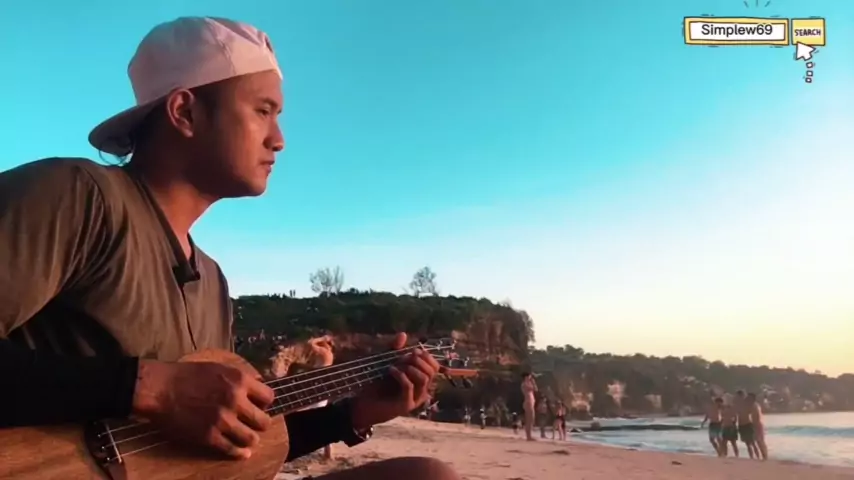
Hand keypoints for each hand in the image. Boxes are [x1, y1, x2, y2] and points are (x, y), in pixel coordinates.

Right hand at [132, 360, 274, 458]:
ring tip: (247, 438)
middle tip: (254, 424)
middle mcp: (235, 400)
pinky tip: (242, 453)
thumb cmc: (187, 375)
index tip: (259, 406)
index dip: (265, 403)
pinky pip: (232, 450)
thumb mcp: (219, 368)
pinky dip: (239, 453)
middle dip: (260, 423)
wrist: (160, 389)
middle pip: (264, 421)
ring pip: (251, 438)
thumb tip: (255, 388)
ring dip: (250, 439)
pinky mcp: (209, 437)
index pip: (269, 397)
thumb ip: (239, 379)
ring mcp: (223, 420)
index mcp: (239, 380)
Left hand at [349, 333, 440, 429]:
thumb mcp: (387, 363)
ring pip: (424, 378)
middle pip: (431, 372)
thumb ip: (395, 350)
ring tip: (396, 365)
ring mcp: (415, 399)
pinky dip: (401, 374)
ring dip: (410, 367)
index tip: (412, 350)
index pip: (435, 367)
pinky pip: (409, 385)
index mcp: (421, 382)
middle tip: (401, 358)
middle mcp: (421, 391)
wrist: (363, 406)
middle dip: (417, 360)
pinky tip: (390, 370)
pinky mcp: (405, 405)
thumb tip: (403, 334)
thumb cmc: (377, 385)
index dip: (426, 356)